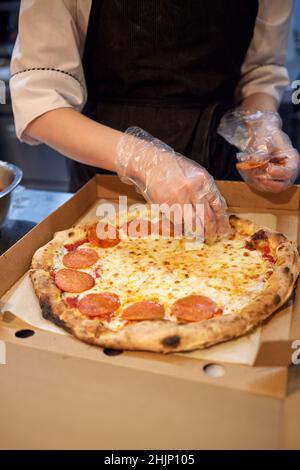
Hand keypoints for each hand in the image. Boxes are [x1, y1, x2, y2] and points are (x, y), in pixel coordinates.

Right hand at [116, 127, 229, 242]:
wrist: (151, 163)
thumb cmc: (174, 168)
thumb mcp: (196, 174)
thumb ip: (207, 189)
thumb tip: (219, 208)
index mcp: (203, 180)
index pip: (217, 205)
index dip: (222, 220)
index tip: (224, 228)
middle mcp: (192, 190)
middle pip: (207, 218)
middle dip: (212, 230)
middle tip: (214, 235)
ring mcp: (178, 199)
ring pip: (193, 224)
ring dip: (198, 232)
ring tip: (201, 235)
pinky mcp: (166, 207)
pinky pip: (178, 223)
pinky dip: (182, 228)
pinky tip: (185, 229)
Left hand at [218, 110, 299, 192]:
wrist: (261, 137)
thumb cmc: (267, 136)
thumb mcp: (266, 140)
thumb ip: (262, 150)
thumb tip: (257, 160)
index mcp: (292, 161)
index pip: (289, 172)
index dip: (279, 173)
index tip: (269, 169)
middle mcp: (287, 173)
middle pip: (281, 186)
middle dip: (267, 181)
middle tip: (256, 173)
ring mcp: (277, 179)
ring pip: (269, 187)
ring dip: (257, 180)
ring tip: (249, 167)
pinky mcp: (267, 181)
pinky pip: (260, 186)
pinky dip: (252, 180)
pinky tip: (247, 169)